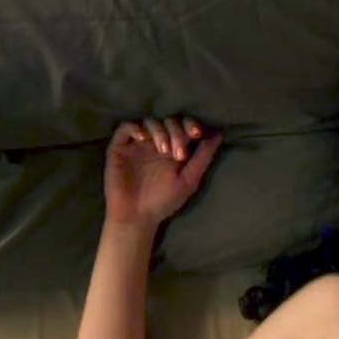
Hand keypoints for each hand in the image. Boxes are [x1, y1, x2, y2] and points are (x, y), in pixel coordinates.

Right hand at [104, 116, 222, 226]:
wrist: (137, 216)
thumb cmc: (164, 201)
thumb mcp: (189, 180)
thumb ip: (203, 157)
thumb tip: (219, 135)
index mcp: (175, 149)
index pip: (185, 127)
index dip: (191, 125)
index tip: (197, 134)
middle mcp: (157, 143)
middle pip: (169, 122)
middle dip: (177, 133)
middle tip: (179, 154)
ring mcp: (138, 144)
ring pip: (150, 122)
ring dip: (160, 132)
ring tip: (164, 151)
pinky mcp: (119, 147)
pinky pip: (125, 127)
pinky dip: (135, 127)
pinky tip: (143, 137)